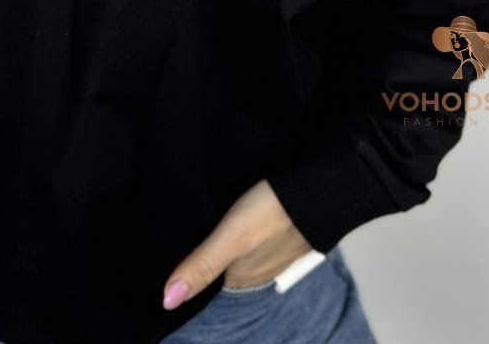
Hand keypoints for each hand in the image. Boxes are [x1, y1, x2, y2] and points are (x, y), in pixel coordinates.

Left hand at [162, 178, 313, 309]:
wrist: (320, 187)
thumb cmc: (276, 213)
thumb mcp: (231, 238)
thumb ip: (201, 266)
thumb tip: (167, 300)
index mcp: (243, 279)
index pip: (207, 282)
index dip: (191, 268)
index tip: (175, 252)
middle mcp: (257, 270)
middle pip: (223, 265)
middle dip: (207, 252)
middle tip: (189, 228)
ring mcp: (272, 250)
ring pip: (239, 249)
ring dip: (227, 239)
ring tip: (208, 219)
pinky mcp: (282, 229)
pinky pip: (256, 235)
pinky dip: (245, 227)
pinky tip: (241, 213)